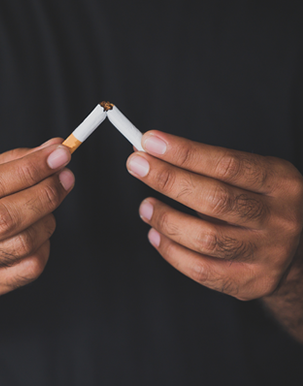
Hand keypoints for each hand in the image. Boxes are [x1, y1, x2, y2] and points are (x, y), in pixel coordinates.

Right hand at [0, 139, 74, 303]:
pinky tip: (38, 232)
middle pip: (6, 218)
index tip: (59, 155)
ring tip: (48, 203)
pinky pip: (28, 270)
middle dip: (45, 193)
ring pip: (22, 244)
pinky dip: (43, 246)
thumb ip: (3, 164)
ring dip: (47, 218)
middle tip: (65, 177)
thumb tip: (52, 150)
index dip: (29, 169)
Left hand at [126, 130, 302, 300]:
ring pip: (205, 237)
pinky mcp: (251, 282)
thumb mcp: (247, 177)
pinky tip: (156, 235)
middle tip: (137, 165)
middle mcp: (279, 218)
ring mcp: (268, 254)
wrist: (298, 252)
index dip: (185, 152)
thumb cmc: (259, 205)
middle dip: (168, 179)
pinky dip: (170, 251)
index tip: (150, 141)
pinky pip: (200, 269)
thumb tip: (147, 150)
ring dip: (165, 219)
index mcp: (280, 183)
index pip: (227, 164)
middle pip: (214, 199)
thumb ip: (201, 166)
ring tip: (145, 207)